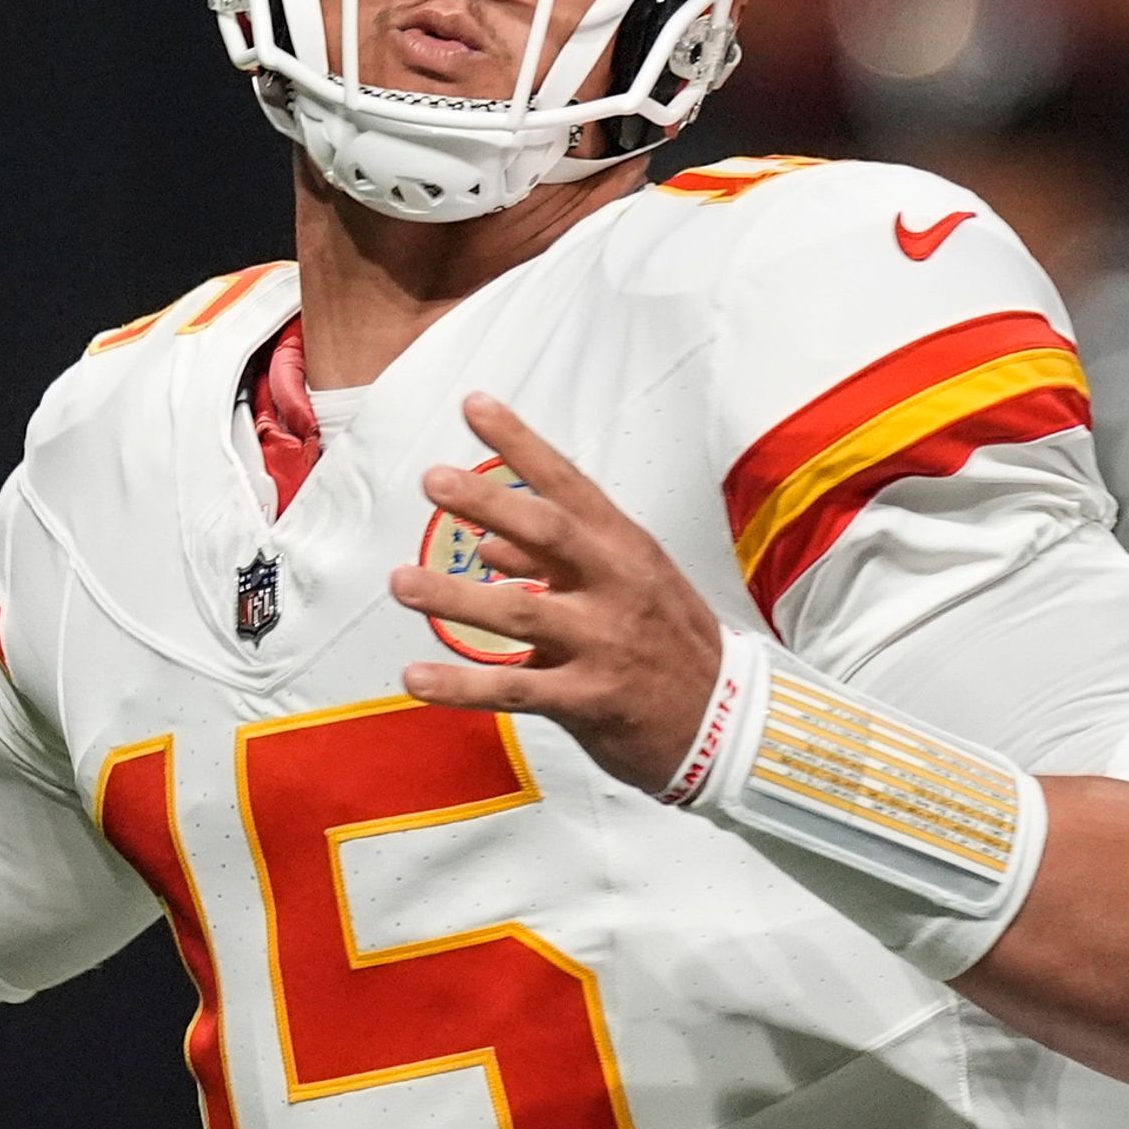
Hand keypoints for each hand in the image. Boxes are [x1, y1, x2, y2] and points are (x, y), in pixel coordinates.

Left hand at [389, 394, 725, 794]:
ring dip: (455, 596)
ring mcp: (604, 643)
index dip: (520, 444)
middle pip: (549, 532)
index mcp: (626, 549)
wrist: (727, 722)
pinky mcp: (590, 699)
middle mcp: (617, 586)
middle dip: (489, 503)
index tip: (475, 406)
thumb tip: (490, 546)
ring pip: (521, 613)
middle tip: (433, 480)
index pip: (568, 484)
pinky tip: (416, 678)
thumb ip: (554, 563)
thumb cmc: (671, 643)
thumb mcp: (627, 585)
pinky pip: (515, 690)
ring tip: (401, 581)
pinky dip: (462, 685)